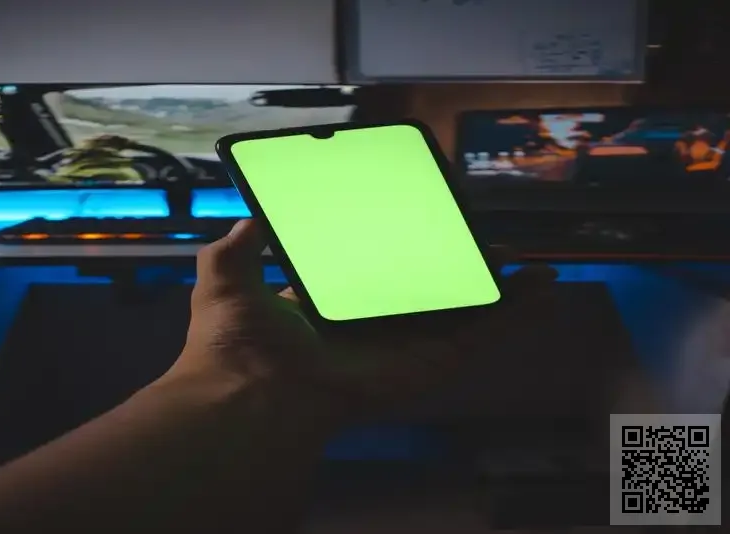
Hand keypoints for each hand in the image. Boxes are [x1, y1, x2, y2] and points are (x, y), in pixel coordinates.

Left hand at [163, 219, 557, 427]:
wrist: (253, 395)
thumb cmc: (235, 340)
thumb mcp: (226, 276)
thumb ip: (238, 245)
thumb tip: (250, 219)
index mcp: (336, 305)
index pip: (379, 273)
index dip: (406, 250)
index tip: (429, 223)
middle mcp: (376, 325)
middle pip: (431, 292)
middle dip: (462, 269)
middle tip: (486, 241)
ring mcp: (408, 344)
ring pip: (466, 314)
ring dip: (502, 290)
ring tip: (534, 267)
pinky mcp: (432, 360)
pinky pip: (483, 335)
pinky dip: (516, 314)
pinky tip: (543, 288)